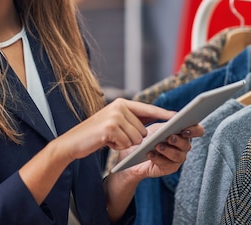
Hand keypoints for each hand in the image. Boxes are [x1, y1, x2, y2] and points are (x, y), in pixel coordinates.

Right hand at [54, 98, 175, 161]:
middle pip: (143, 130)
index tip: (178, 117)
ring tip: (110, 139)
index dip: (163, 114)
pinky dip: (117, 147)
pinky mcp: (109, 128)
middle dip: (133, 139)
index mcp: (121, 103)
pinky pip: (126, 144)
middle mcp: (119, 106)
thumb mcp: (114, 123)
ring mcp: (114, 116)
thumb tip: (154, 125)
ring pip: (136, 138)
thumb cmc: (96, 135)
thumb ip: (132, 120)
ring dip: (125, 144)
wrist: (73, 142)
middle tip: (115, 138)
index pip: (148, 109)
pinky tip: (106, 142)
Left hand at [120, 122, 203, 178]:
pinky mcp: (169, 168)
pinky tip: (150, 154)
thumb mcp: (158, 127)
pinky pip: (166, 164)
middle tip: (169, 137)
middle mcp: (183, 146)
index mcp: (184, 133)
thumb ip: (168, 123)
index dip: (194, 130)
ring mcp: (177, 158)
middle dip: (178, 141)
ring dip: (167, 150)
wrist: (136, 153)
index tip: (185, 129)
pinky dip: (157, 158)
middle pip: (187, 144)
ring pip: (178, 156)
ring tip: (157, 146)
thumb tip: (175, 116)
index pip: (197, 131)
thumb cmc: (149, 137)